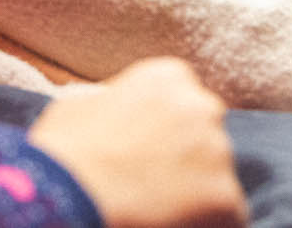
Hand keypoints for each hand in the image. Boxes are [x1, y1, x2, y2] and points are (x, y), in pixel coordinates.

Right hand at [28, 58, 245, 227]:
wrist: (69, 193)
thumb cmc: (64, 151)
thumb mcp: (81, 105)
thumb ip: (115, 101)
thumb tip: (113, 110)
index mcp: (168, 77)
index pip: (184, 98)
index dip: (166, 129)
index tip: (148, 149)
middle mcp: (201, 106)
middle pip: (207, 134)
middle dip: (188, 157)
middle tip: (154, 182)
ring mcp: (218, 151)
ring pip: (217, 177)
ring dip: (196, 193)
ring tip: (157, 209)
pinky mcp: (227, 197)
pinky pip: (227, 215)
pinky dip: (207, 223)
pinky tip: (169, 224)